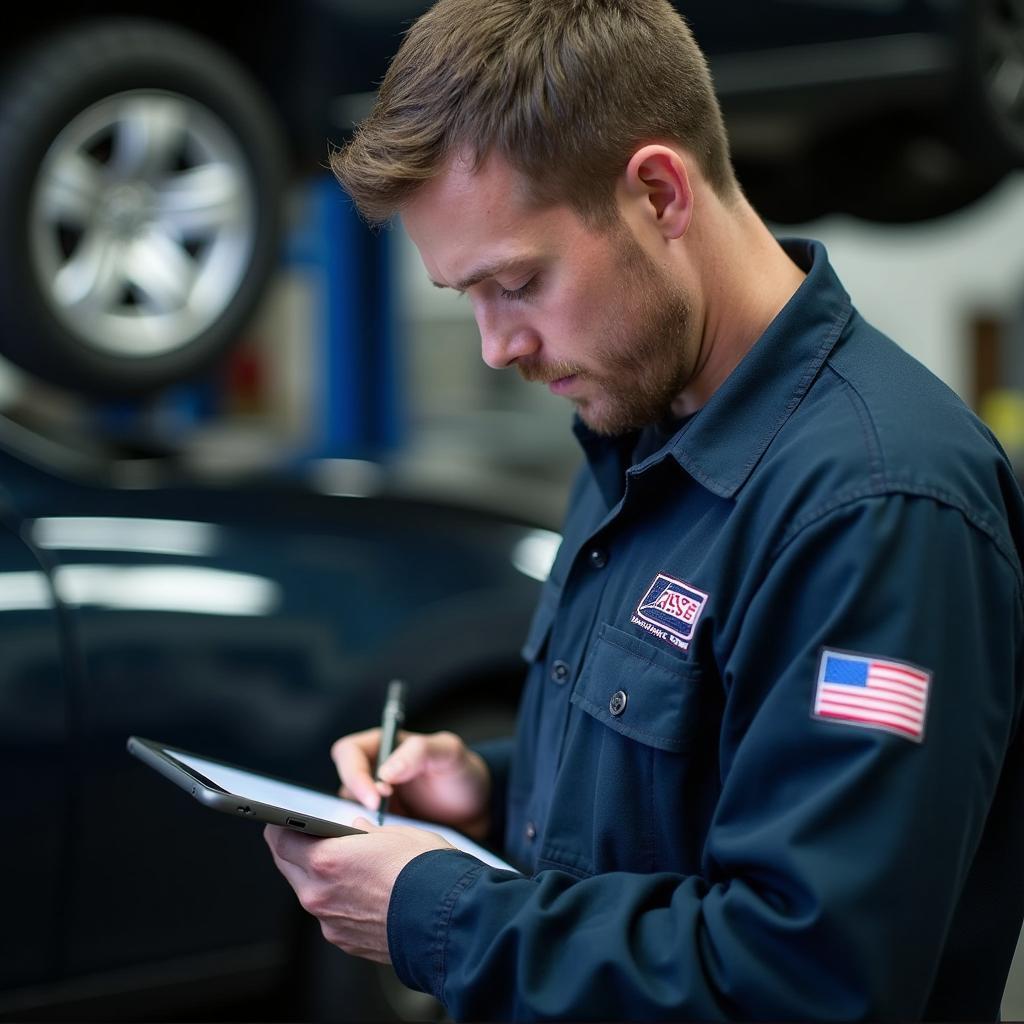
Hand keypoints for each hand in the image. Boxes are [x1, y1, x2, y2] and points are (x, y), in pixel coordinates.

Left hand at [264, 818, 453, 962]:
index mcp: (327, 860)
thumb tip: (355, 829)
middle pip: (287, 865)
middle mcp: (320, 894)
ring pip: (307, 891)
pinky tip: (360, 890)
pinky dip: (336, 899)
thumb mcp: (396, 834)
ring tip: (341, 862)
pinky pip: (329, 913)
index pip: (280, 838)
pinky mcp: (344, 941)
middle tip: (306, 835)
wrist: (449, 922)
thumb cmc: (427, 872)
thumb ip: (364, 832)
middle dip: (294, 848)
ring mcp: (330, 922)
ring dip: (316, 875)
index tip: (283, 818)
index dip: (280, 825)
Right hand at [332, 728, 490, 839]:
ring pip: (346, 814)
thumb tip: (385, 772)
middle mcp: (370, 772)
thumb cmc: (461, 773)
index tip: (376, 798)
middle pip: (341, 786)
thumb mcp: (449, 753)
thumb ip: (419, 752)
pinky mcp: (376, 829)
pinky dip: (369, 843)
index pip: (347, 753)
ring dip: (361, 826)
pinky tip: (390, 848)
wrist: (475, 812)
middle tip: (382, 819)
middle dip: (356, 804)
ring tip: (390, 836)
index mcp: (381, 745)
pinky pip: (360, 836)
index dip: (354, 775)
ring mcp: (371, 802)